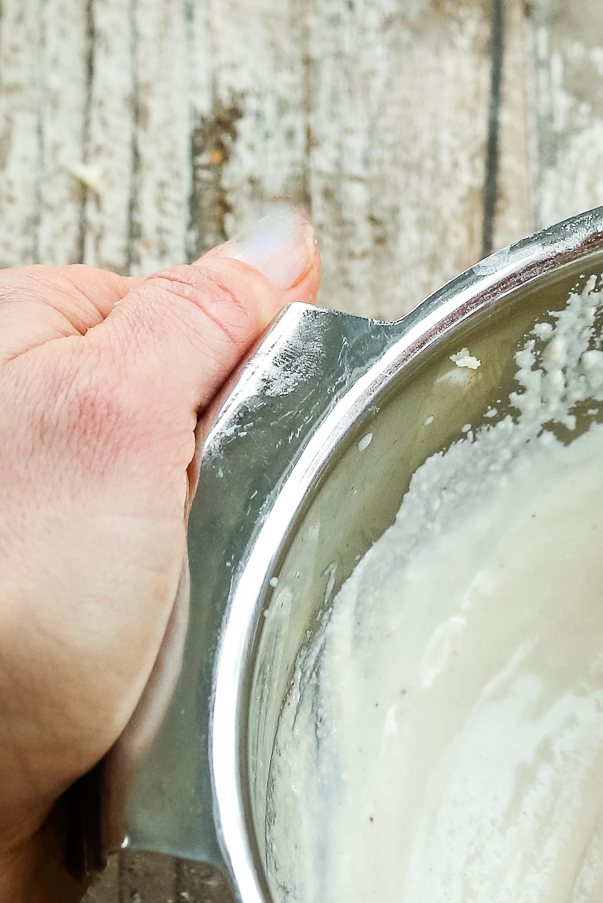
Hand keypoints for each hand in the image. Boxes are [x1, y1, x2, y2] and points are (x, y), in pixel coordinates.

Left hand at [0, 208, 319, 902]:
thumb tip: (276, 244)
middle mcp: (36, 432)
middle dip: (242, 480)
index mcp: (23, 343)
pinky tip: (174, 658)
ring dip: (228, 570)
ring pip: (217, 518)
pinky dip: (209, 632)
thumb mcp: (108, 414)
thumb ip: (198, 316)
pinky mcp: (91, 621)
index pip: (194, 309)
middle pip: (214, 418)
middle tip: (206, 533)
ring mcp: (66, 533)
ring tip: (179, 615)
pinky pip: (200, 600)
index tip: (256, 426)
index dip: (251, 368)